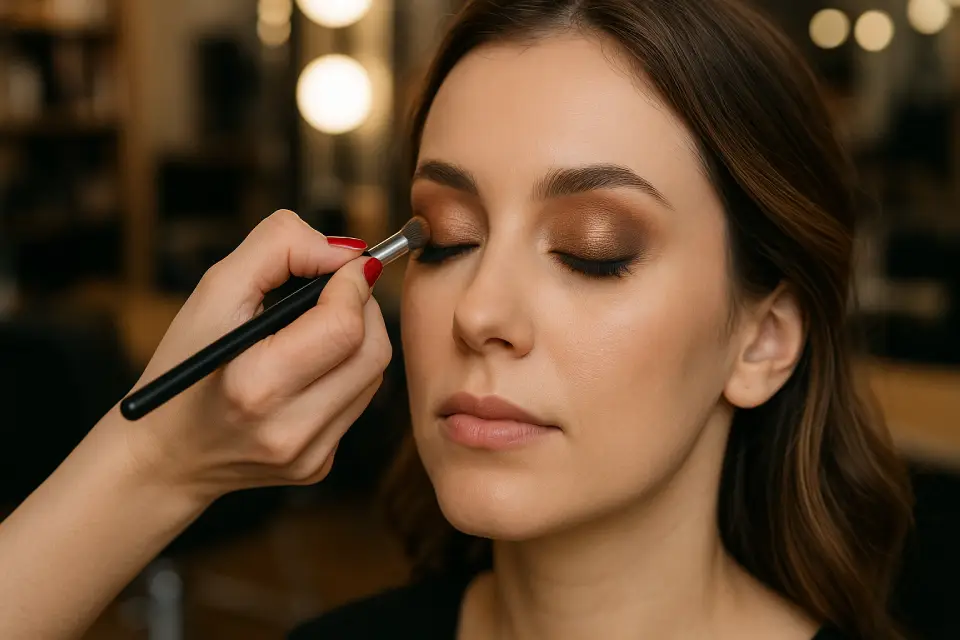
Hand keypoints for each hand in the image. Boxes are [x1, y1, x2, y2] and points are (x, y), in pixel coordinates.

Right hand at [117, 209, 391, 503]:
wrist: (164, 453)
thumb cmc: (185, 360)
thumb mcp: (214, 290)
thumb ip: (278, 248)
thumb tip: (347, 250)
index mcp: (255, 385)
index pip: (345, 325)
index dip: (354, 283)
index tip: (345, 265)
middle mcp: (289, 430)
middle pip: (374, 351)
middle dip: (365, 308)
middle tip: (338, 290)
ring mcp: (309, 454)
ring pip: (374, 376)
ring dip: (360, 338)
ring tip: (318, 326)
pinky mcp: (319, 465)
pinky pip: (358, 402)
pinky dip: (346, 372)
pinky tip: (308, 367)